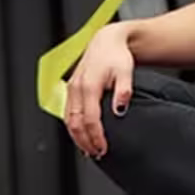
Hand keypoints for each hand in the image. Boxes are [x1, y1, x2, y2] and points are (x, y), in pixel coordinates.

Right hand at [65, 24, 135, 158]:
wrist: (107, 41)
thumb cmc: (117, 55)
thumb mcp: (126, 71)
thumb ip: (124, 91)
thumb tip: (120, 110)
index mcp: (89, 85)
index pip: (90, 119)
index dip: (96, 136)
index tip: (103, 148)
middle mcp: (76, 88)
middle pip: (76, 123)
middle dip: (84, 142)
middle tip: (96, 153)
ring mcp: (71, 89)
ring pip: (68, 120)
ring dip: (77, 137)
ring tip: (88, 150)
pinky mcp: (71, 89)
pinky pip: (68, 113)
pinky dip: (72, 127)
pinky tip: (81, 135)